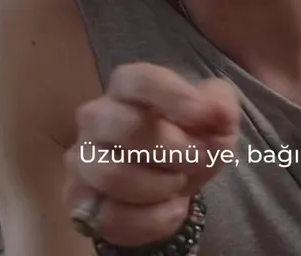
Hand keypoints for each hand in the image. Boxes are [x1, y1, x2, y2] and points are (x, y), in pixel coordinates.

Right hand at [63, 63, 240, 246]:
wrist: (169, 179)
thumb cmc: (186, 137)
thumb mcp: (214, 117)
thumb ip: (220, 106)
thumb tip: (219, 113)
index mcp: (127, 87)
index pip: (140, 80)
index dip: (175, 97)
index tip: (207, 116)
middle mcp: (96, 117)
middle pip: (125, 127)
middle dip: (173, 149)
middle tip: (198, 158)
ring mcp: (82, 159)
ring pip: (112, 175)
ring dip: (159, 184)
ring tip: (180, 183)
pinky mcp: (80, 200)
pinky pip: (109, 216)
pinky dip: (152, 219)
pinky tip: (173, 208)